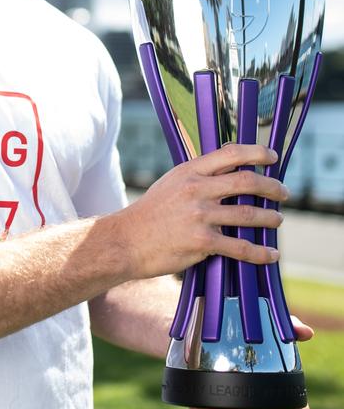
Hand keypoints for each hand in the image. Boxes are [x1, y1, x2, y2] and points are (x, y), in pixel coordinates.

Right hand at [121, 143, 287, 278]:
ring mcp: (200, 216)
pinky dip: (259, 252)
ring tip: (278, 220)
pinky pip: (240, 247)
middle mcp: (196, 189)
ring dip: (269, 218)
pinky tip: (270, 255)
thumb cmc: (149, 214)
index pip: (231, 154)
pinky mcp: (202, 242)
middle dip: (271, 187)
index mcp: (189, 171)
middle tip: (283, 193)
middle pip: (246, 182)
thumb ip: (196, 177)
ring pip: (248, 214)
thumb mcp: (170, 183)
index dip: (257, 153)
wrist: (125, 241)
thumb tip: (225, 171)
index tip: (272, 157)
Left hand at [189, 316, 313, 408]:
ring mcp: (243, 401)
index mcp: (283, 387)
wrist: (219, 321)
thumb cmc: (255, 327)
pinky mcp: (221, 396)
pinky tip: (197, 406)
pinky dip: (205, 408)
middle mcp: (265, 399)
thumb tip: (307, 333)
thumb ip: (290, 326)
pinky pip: (215, 408)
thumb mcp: (272, 323)